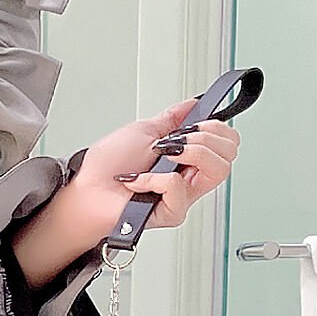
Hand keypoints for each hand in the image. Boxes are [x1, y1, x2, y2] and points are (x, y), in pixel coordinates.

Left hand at [72, 99, 239, 230]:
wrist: (86, 189)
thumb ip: (174, 118)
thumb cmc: (107, 166)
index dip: (217, 128)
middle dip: (205, 138)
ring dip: (191, 153)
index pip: (227, 143)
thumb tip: (194, 103)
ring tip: (163, 156)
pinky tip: (140, 180)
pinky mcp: (171, 212)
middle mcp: (189, 177)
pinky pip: (179, 188)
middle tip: (175, 142)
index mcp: (187, 157)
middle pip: (229, 155)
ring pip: (218, 171)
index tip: (195, 124)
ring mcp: (183, 195)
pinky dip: (155, 179)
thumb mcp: (145, 129)